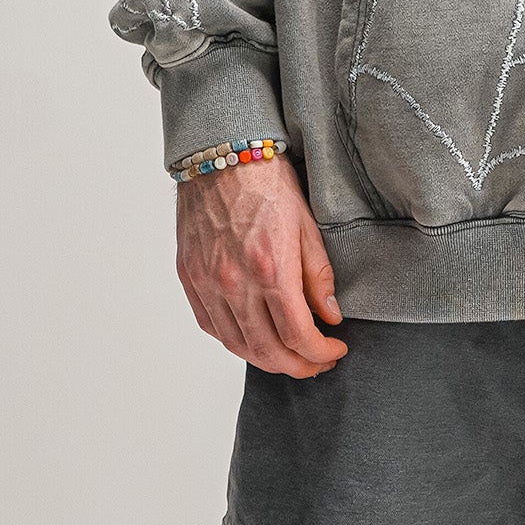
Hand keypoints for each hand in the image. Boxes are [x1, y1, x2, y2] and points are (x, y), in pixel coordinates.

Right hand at [175, 156, 346, 375]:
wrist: (222, 157)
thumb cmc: (268, 184)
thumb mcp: (308, 226)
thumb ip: (319, 276)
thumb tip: (329, 317)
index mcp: (271, 269)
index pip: (298, 336)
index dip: (321, 353)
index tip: (336, 351)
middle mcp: (235, 282)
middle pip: (268, 351)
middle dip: (299, 367)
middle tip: (318, 363)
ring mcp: (207, 282)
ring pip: (237, 346)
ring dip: (268, 361)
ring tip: (290, 357)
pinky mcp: (188, 277)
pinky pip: (211, 326)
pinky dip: (236, 342)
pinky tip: (255, 339)